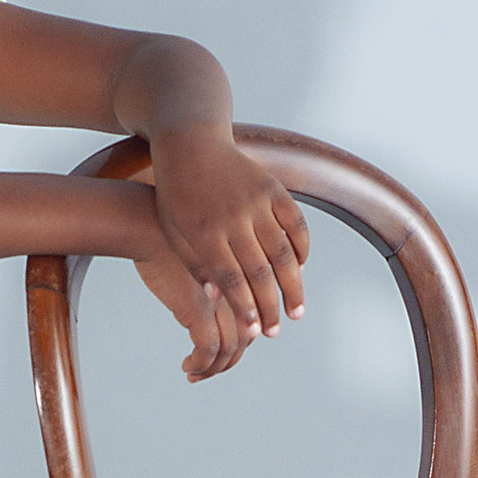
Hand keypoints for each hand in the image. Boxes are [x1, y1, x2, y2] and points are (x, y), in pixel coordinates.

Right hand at [132, 228, 247, 380]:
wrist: (148, 225)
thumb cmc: (168, 236)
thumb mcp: (200, 255)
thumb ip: (209, 278)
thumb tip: (205, 302)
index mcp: (241, 277)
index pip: (252, 319)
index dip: (241, 341)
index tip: (222, 353)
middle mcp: (237, 291)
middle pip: (246, 338)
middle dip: (229, 361)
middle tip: (211, 370)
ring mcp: (221, 303)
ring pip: (230, 350)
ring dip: (214, 369)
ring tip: (196, 374)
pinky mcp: (199, 312)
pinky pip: (207, 351)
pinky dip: (201, 366)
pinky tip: (188, 368)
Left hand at [147, 129, 309, 341]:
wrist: (192, 145)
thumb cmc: (177, 196)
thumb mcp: (175, 233)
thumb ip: (197, 265)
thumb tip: (218, 299)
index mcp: (205, 232)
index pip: (231, 280)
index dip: (245, 308)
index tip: (254, 332)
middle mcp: (234, 218)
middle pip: (260, 272)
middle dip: (270, 307)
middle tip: (274, 333)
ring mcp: (257, 202)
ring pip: (283, 252)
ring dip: (293, 286)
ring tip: (296, 312)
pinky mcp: (273, 188)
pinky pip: (296, 224)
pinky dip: (302, 249)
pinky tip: (300, 269)